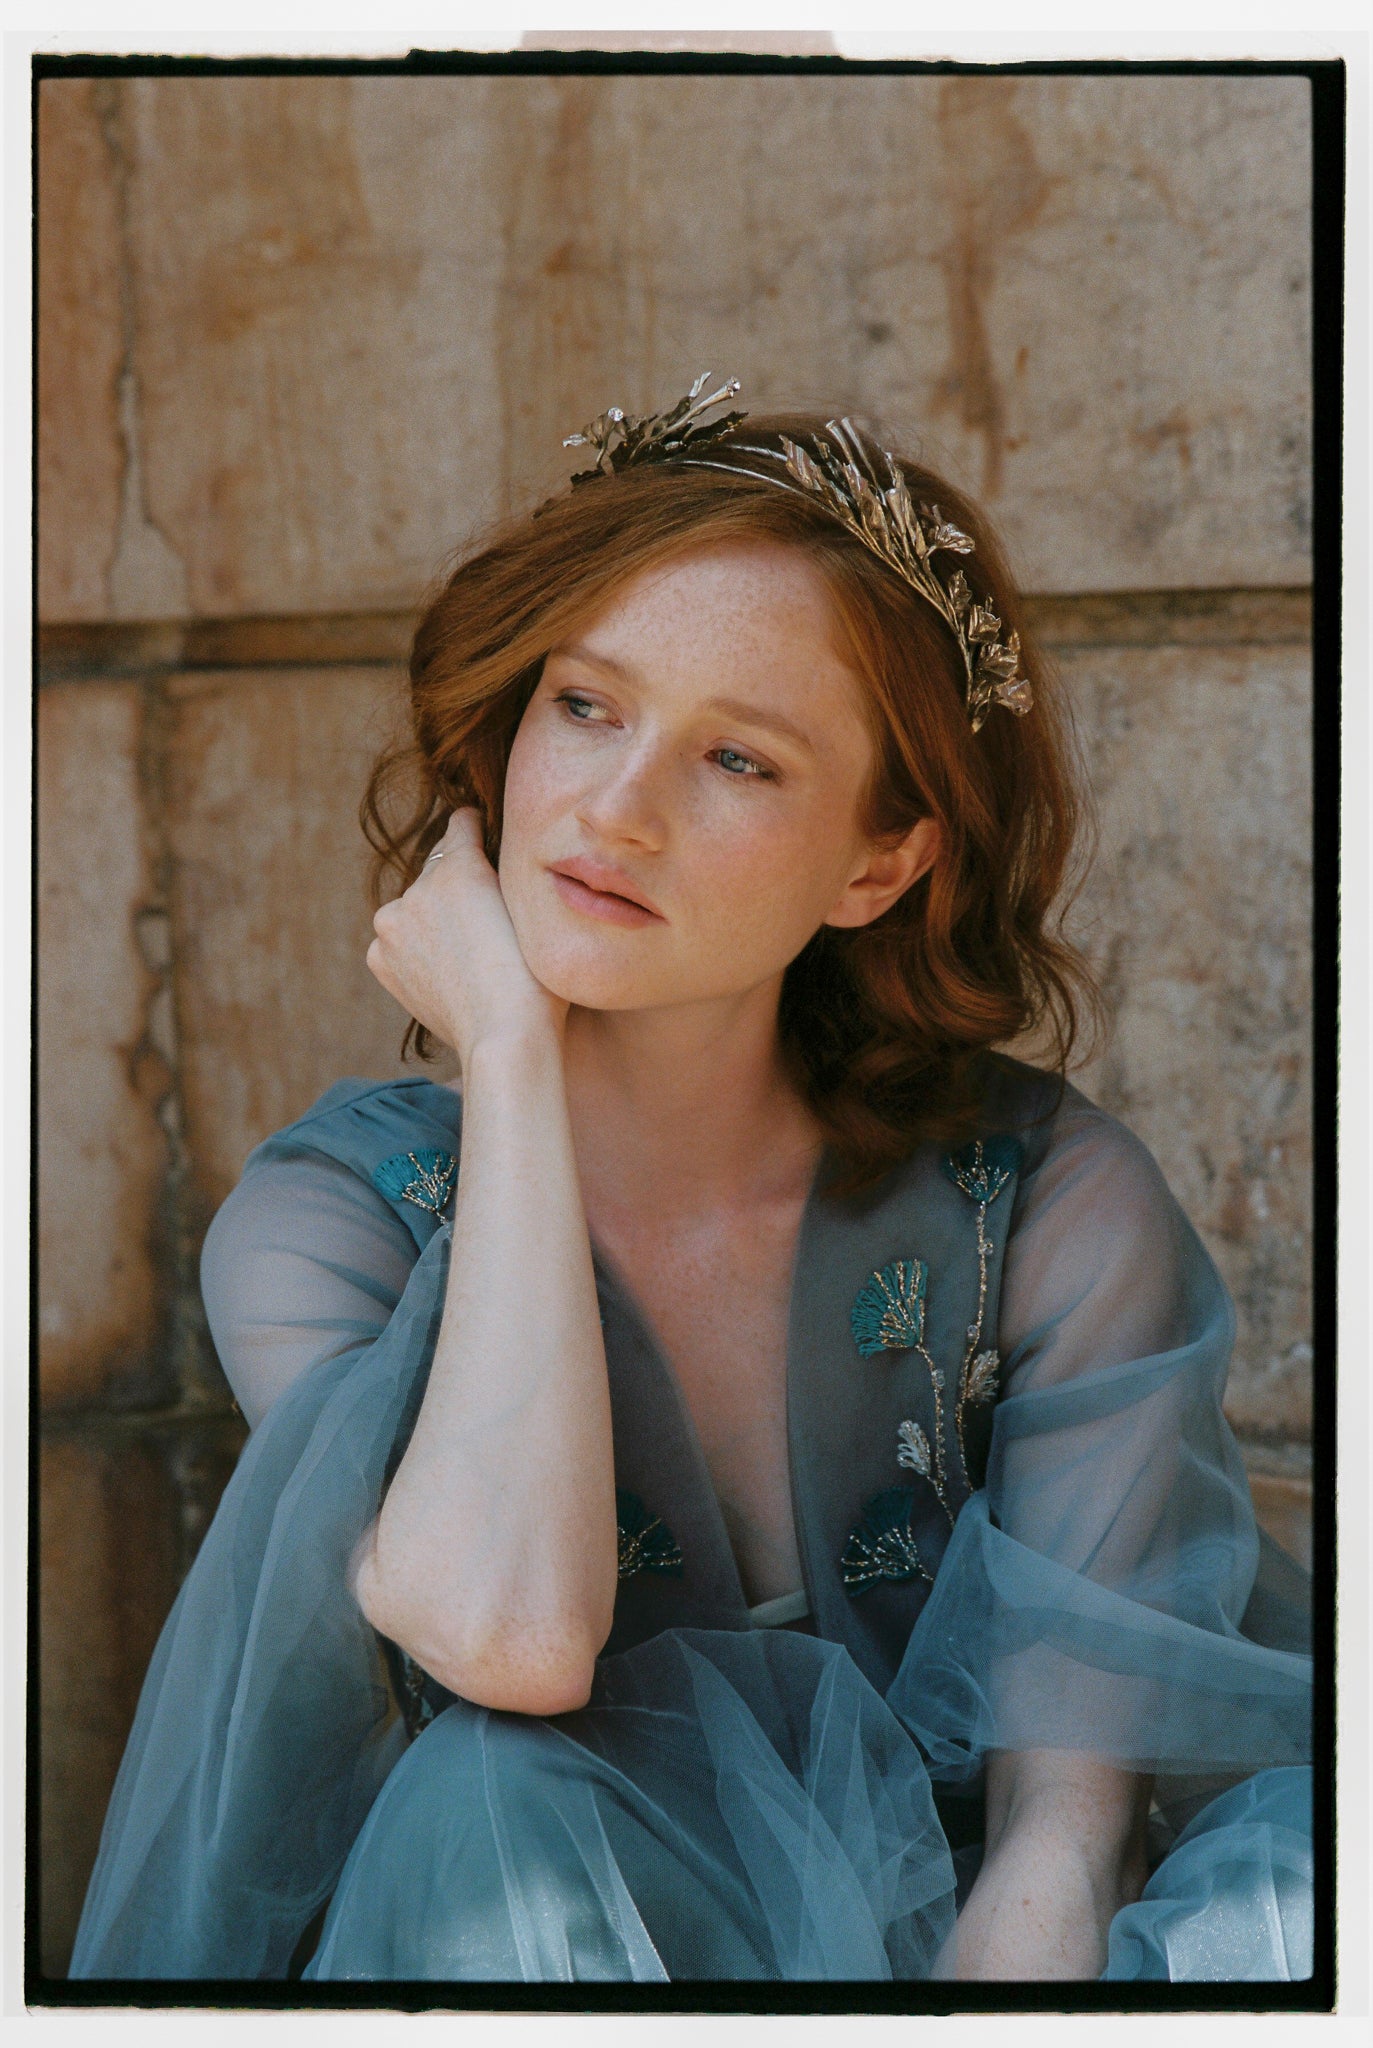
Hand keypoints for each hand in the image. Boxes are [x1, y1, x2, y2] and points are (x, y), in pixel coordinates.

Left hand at [367, 808, 567, 1064]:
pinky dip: (415, 948)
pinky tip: (445, 969)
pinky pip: (398, 940)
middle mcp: (417, 888)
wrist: (505, 1036)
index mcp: (457, 866)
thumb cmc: (537, 977)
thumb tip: (494, 862)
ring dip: (434, 917)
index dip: (476, 828)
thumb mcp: (533, 910)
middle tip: (484, 916)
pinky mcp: (380, 957)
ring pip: (416, 907)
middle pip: (437, 871)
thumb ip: (507, 875)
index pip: (460, 823)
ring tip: (465, 950)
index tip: (481, 832)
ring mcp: (392, 924)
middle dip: (457, 884)